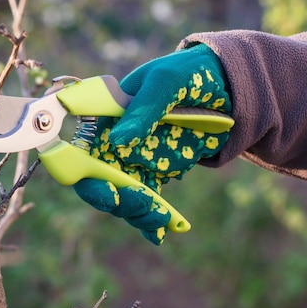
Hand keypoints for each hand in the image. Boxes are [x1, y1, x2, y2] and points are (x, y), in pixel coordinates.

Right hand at [74, 44, 231, 243]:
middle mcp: (113, 143)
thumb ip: (143, 109)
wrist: (225, 86)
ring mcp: (134, 160)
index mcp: (105, 117)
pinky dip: (153, 221)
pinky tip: (162, 233)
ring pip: (124, 196)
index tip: (109, 191)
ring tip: (161, 219)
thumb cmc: (188, 74)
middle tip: (143, 204)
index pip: (81, 152)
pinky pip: (148, 201)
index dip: (85, 176)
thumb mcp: (167, 81)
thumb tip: (118, 142)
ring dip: (138, 213)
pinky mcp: (155, 173)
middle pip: (99, 182)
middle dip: (117, 200)